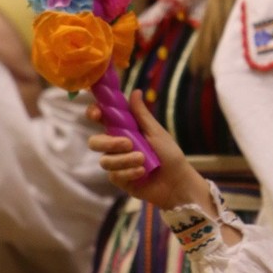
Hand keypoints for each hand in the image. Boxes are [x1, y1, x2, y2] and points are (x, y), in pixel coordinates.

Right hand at [87, 89, 213, 211]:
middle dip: (109, 143)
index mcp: (124, 131)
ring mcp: (117, 164)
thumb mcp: (156, 132)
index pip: (101, 119)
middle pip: (95, 142)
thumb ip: (142, 115)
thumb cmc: (170, 154)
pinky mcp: (120, 180)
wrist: (178, 182)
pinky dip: (130, 172)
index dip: (94, 114)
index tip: (97, 114)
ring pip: (105, 160)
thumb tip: (135, 91)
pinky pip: (115, 175)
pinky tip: (143, 172)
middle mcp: (116, 147)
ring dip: (125, 160)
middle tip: (128, 144)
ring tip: (144, 161)